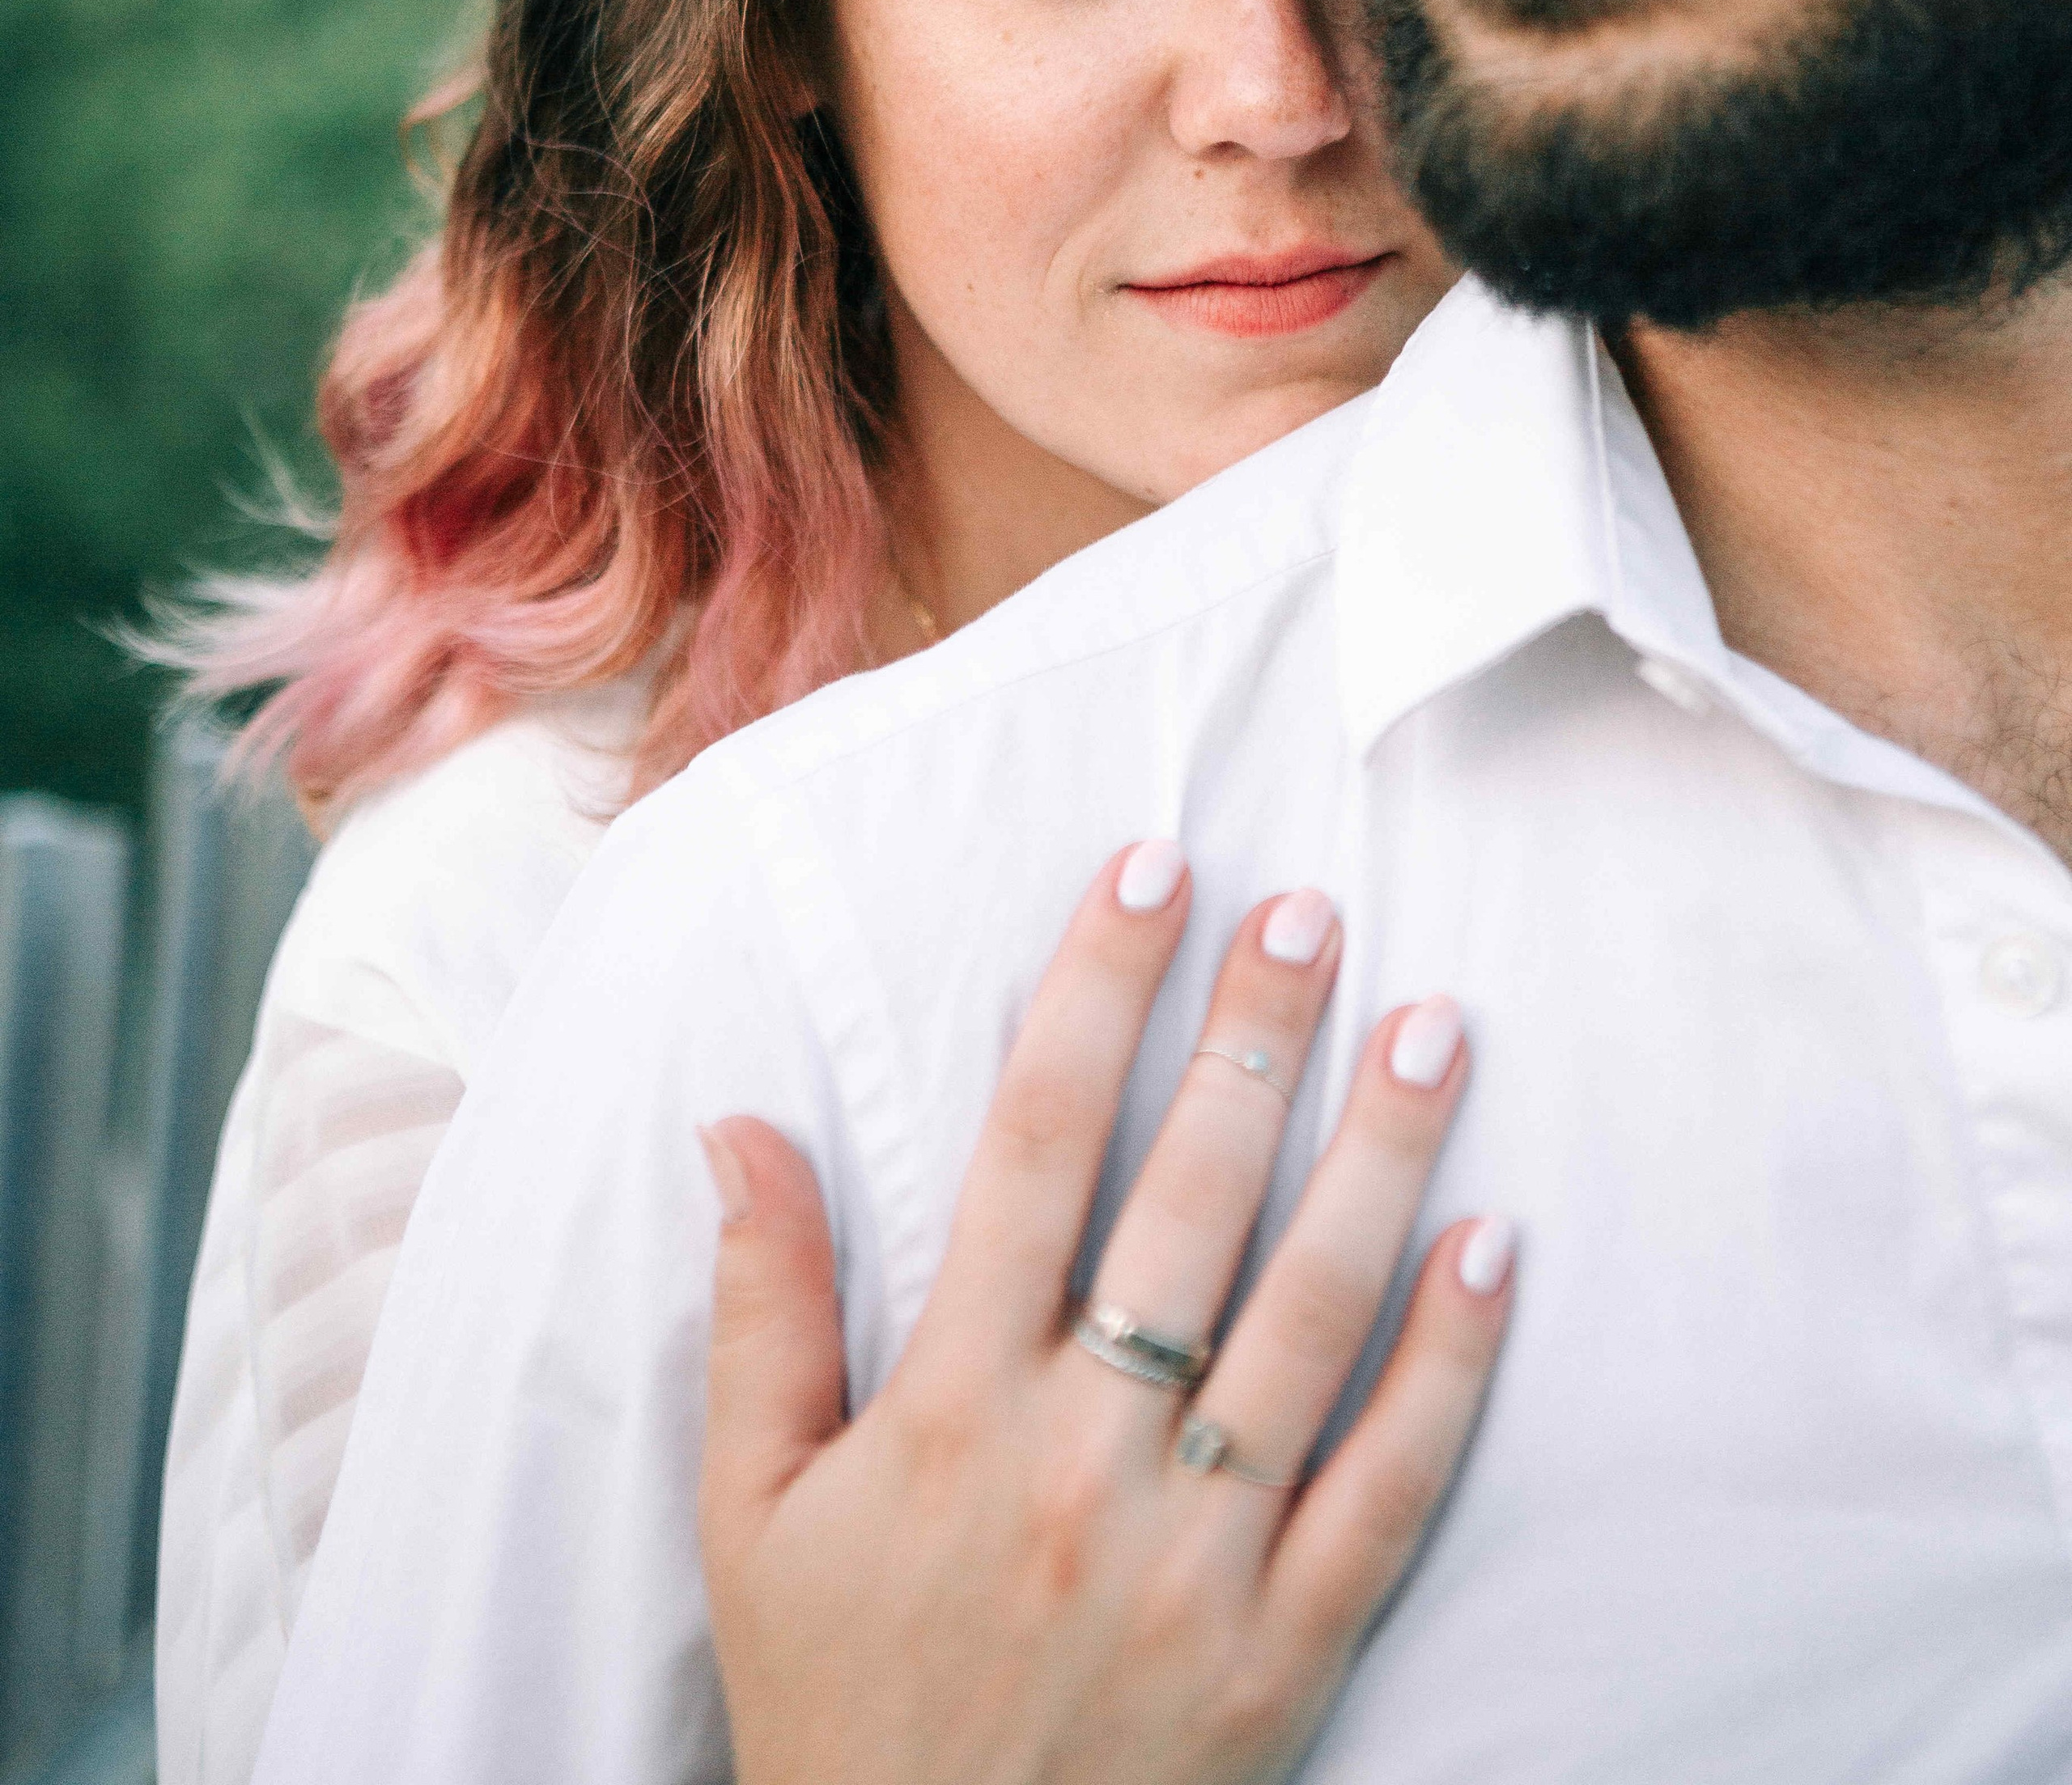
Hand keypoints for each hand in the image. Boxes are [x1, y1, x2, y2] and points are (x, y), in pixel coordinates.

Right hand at [698, 843, 1513, 1784]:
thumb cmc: (833, 1698)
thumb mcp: (749, 1512)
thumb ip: (760, 1307)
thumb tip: (740, 1122)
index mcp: (950, 1405)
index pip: (1034, 1144)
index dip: (1095, 990)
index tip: (1150, 868)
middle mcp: (1084, 1458)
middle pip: (1187, 1197)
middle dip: (1254, 1034)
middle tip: (1314, 908)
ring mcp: (1200, 1554)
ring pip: (1310, 1314)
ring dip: (1378, 1155)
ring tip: (1433, 1022)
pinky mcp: (1289, 1648)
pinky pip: (1390, 1485)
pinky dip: (1451, 1363)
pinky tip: (1493, 1242)